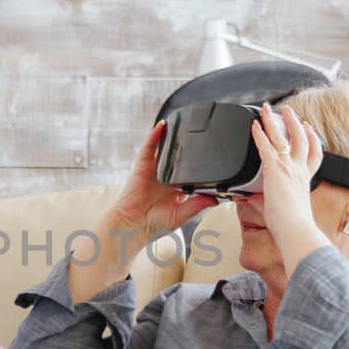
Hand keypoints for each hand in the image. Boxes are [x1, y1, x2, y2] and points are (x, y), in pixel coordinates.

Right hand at [105, 121, 219, 246]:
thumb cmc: (153, 223)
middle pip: (179, 157)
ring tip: (184, 123)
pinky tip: (162, 126)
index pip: (191, 171)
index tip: (213, 154)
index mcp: (176, 188)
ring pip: (165, 149)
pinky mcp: (143, 166)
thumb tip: (215, 199)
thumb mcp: (182, 215)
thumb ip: (198, 205)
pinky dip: (155, 136)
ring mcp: (154, 170)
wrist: (133, 225)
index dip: (199, 163)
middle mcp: (166, 177)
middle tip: (201, 134)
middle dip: (187, 146)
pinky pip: (149, 147)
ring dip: (172, 136)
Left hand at [249, 103, 325, 251]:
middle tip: (289, 112)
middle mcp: (299, 170)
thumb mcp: (280, 207)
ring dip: (275, 121)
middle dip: (295, 123)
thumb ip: (263, 199)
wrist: (294, 228)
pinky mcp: (275, 169)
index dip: (312, 138)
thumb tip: (249, 198)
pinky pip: (266, 146)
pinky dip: (260, 134)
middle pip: (301, 139)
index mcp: (304, 179)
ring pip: (283, 138)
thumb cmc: (290, 224)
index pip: (313, 154)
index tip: (308, 129)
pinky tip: (254, 125)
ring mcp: (288, 168)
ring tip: (269, 109)